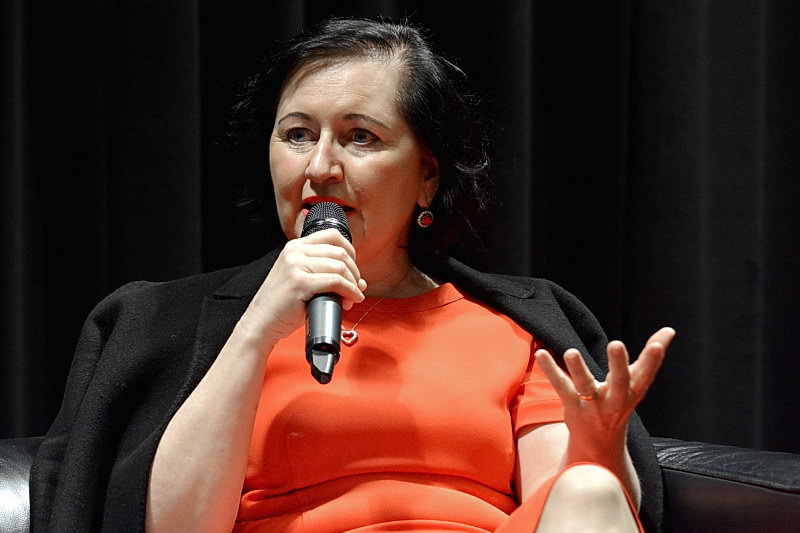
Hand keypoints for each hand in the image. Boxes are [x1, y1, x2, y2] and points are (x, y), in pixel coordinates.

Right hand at [238, 229, 366, 349]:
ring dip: (353, 284)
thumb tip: (361, 282)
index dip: (350, 251)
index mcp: (295, 247)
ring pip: (340, 267)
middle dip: (354, 272)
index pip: (333, 235)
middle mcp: (295, 251)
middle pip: (340, 252)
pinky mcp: (299, 282)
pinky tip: (352, 300)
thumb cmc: (283, 305)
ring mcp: (296, 265)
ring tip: (351, 299)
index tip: (353, 269)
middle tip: (355, 289)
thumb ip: (328, 276)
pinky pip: (336, 281)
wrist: (261, 322)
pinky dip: (350, 291)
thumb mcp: (304, 281)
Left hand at [534, 327, 674, 458]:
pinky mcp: (573, 407)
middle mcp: (616, 400)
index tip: (658, 345)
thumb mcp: (638, 383)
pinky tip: (541, 353)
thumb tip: (670, 330)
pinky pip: (561, 386)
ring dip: (578, 369)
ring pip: (585, 387)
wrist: (600, 446)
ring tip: (571, 351)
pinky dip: (551, 370)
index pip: (646, 375)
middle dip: (618, 365)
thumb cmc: (620, 403)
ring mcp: (593, 406)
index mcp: (634, 392)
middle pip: (620, 383)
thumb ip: (651, 356)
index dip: (653, 360)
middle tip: (616, 344)